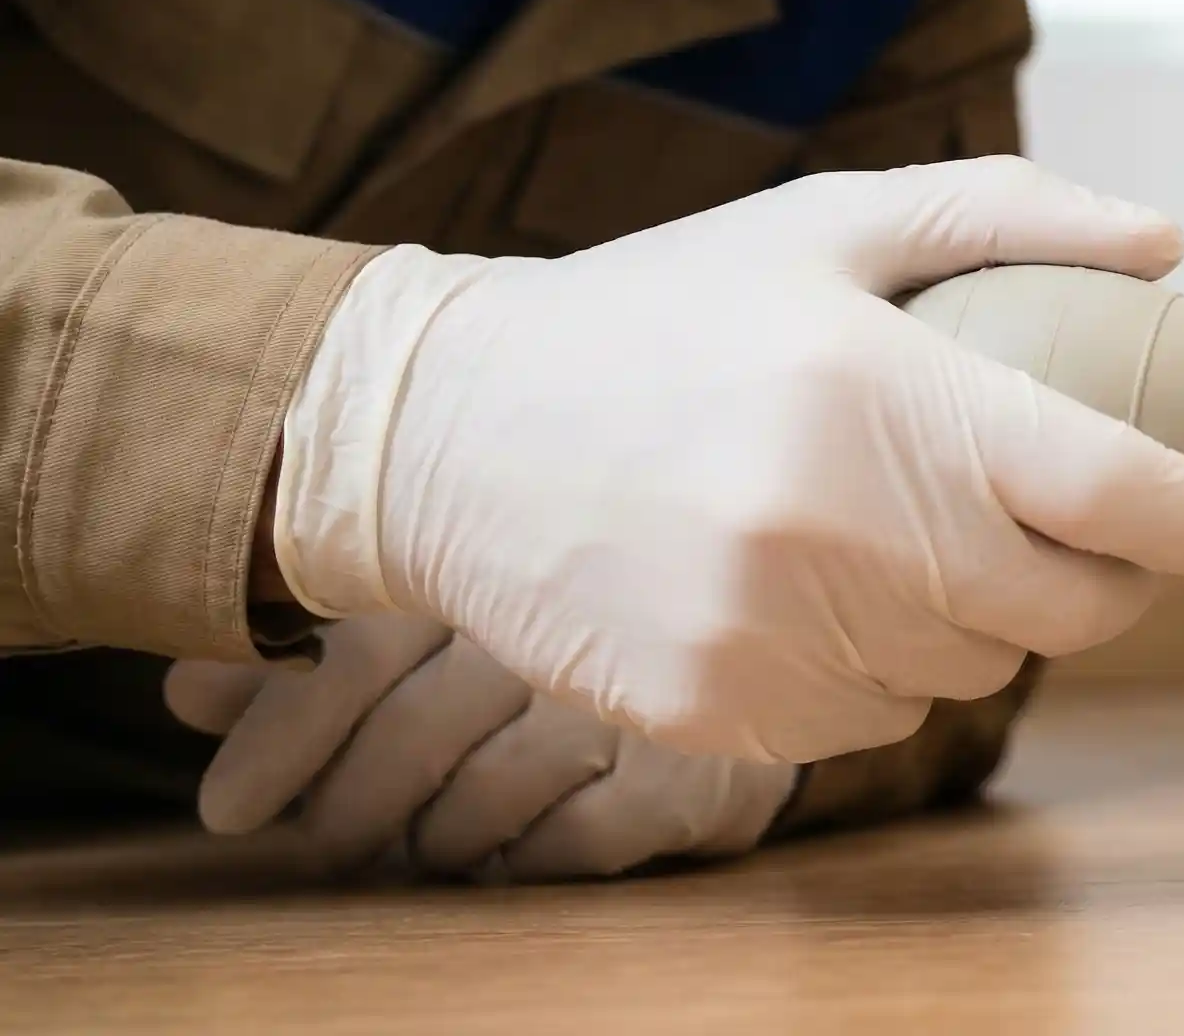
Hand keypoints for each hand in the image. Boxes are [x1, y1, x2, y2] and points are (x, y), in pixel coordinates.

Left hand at [164, 616, 797, 880]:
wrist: (764, 629)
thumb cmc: (567, 632)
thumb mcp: (439, 627)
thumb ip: (312, 659)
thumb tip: (183, 691)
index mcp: (493, 555)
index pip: (361, 645)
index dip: (283, 729)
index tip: (226, 807)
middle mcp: (564, 614)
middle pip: (409, 736)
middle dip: (346, 812)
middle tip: (325, 846)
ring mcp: (633, 692)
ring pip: (476, 802)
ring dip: (428, 842)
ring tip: (423, 842)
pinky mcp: (691, 767)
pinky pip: (565, 847)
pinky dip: (516, 864)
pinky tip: (507, 853)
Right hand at [271, 157, 1183, 762]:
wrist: (445, 429)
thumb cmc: (659, 313)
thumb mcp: (823, 224)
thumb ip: (1006, 215)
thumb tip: (1163, 245)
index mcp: (880, 395)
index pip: (1107, 487)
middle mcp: (835, 527)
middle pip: (1065, 605)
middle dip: (1111, 579)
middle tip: (1091, 532)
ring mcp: (773, 634)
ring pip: (974, 667)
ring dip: (990, 618)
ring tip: (923, 540)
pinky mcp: (718, 712)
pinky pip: (875, 719)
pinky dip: (888, 668)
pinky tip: (829, 593)